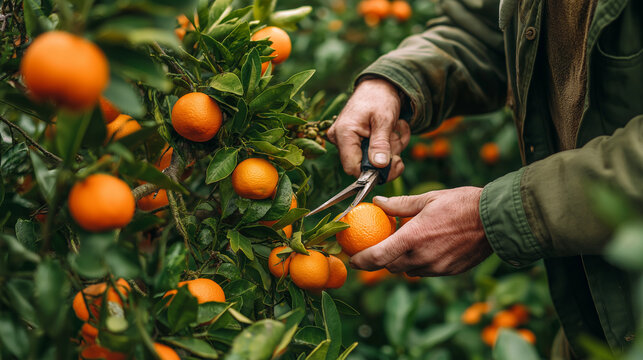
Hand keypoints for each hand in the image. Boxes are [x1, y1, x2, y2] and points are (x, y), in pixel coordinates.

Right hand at [327, 78, 410, 180]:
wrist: (378, 85)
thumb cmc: (380, 97)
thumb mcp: (384, 119)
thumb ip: (381, 143)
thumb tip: (379, 166)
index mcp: (344, 133)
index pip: (353, 168)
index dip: (374, 172)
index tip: (395, 163)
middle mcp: (340, 139)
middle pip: (365, 165)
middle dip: (387, 155)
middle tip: (398, 137)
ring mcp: (346, 141)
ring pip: (372, 159)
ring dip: (391, 147)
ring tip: (396, 128)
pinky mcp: (353, 141)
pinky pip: (373, 152)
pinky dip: (388, 144)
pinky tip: (392, 130)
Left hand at [350, 187, 491, 276]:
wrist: (497, 220)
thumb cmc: (462, 204)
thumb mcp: (428, 198)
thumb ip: (399, 204)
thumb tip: (377, 202)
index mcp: (413, 238)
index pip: (378, 257)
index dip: (361, 261)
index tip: (352, 260)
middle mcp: (422, 257)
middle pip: (390, 267)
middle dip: (381, 259)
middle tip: (378, 246)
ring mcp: (437, 267)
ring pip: (408, 271)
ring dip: (401, 261)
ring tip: (406, 244)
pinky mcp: (449, 271)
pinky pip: (426, 271)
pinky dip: (419, 263)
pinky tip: (426, 247)